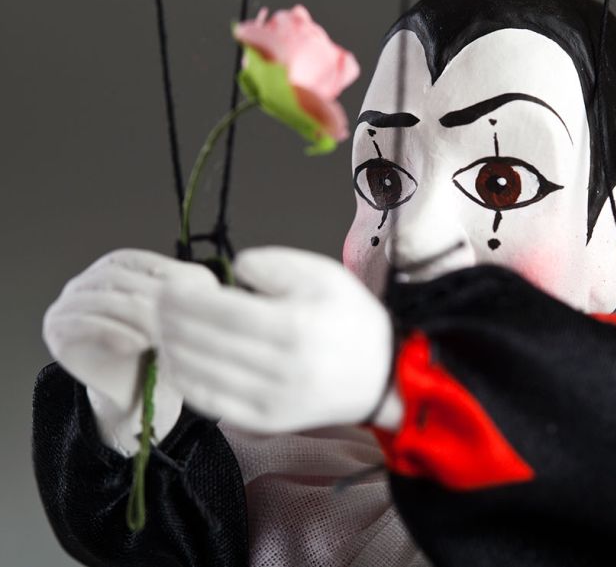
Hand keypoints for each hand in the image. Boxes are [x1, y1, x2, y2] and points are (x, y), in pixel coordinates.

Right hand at [43, 249, 216, 452]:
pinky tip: (136, 345)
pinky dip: (112, 332)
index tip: (192, 295)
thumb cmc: (162, 346)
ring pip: (102, 301)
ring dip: (135, 317)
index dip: (164, 275)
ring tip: (161, 335)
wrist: (138, 389)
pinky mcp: (58, 331)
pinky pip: (83, 325)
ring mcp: (67, 304)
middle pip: (118, 281)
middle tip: (178, 319)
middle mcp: (86, 281)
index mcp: (115, 266)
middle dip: (150, 299)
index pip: (138, 262)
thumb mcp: (181, 313)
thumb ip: (188, 291)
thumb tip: (204, 285)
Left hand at [158, 247, 394, 432]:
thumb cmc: (350, 319)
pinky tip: (181, 360)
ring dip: (171, 349)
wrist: (382, 376)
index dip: (183, 298)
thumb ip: (271, 263)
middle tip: (162, 305)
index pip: (217, 311)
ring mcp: (271, 400)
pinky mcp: (266, 422)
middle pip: (200, 342)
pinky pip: (209, 404)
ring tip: (168, 329)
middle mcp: (280, 368)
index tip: (170, 286)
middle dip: (169, 320)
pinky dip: (186, 380)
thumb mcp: (322, 274)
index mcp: (293, 325)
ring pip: (197, 374)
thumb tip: (228, 272)